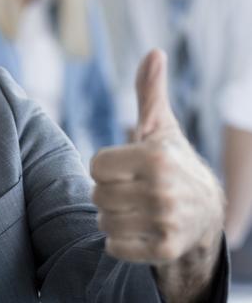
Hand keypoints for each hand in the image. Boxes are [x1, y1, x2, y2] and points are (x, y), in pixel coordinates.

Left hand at [91, 50, 223, 300]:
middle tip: (131, 190)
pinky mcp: (165, 250)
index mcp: (156, 156)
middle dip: (108, 193)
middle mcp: (163, 190)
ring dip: (112, 217)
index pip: (96, 165)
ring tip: (134, 209)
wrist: (205, 213)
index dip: (105, 166)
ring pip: (103, 221)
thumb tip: (154, 52)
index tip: (125, 167)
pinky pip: (115, 247)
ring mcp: (166, 222)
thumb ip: (149, 92)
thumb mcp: (161, 127)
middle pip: (97, 194)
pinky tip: (138, 230)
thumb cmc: (172, 163)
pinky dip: (119, 241)